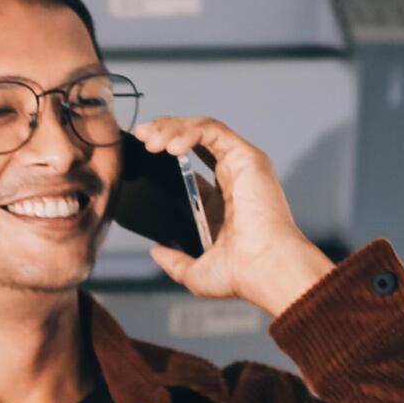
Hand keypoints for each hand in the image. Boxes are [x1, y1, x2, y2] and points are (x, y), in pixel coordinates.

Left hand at [129, 114, 336, 316]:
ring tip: (150, 140)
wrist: (263, 269)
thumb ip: (174, 261)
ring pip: (202, 130)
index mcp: (219, 202)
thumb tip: (156, 251)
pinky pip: (213, 132)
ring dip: (172, 128)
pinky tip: (171, 147)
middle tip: (140, 136)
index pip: (188, 165)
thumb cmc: (240, 274)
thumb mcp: (195, 272)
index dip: (164, 153)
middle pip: (193, 140)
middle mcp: (231, 179)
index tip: (140, 153)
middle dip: (163, 131)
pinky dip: (190, 132)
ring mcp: (240, 166)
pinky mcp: (247, 157)